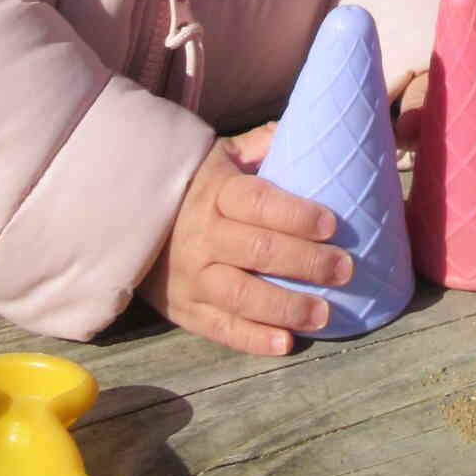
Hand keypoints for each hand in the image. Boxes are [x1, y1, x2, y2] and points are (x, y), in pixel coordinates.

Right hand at [137, 130, 352, 354]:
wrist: (130, 220)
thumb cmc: (195, 185)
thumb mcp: (221, 155)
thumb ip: (261, 145)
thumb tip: (306, 131)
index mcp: (216, 192)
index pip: (259, 203)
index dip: (295, 214)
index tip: (332, 223)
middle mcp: (203, 235)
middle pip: (258, 251)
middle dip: (306, 262)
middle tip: (344, 269)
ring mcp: (192, 276)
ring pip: (241, 296)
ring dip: (286, 307)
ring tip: (325, 313)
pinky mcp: (184, 310)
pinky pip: (220, 328)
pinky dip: (253, 340)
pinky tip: (287, 344)